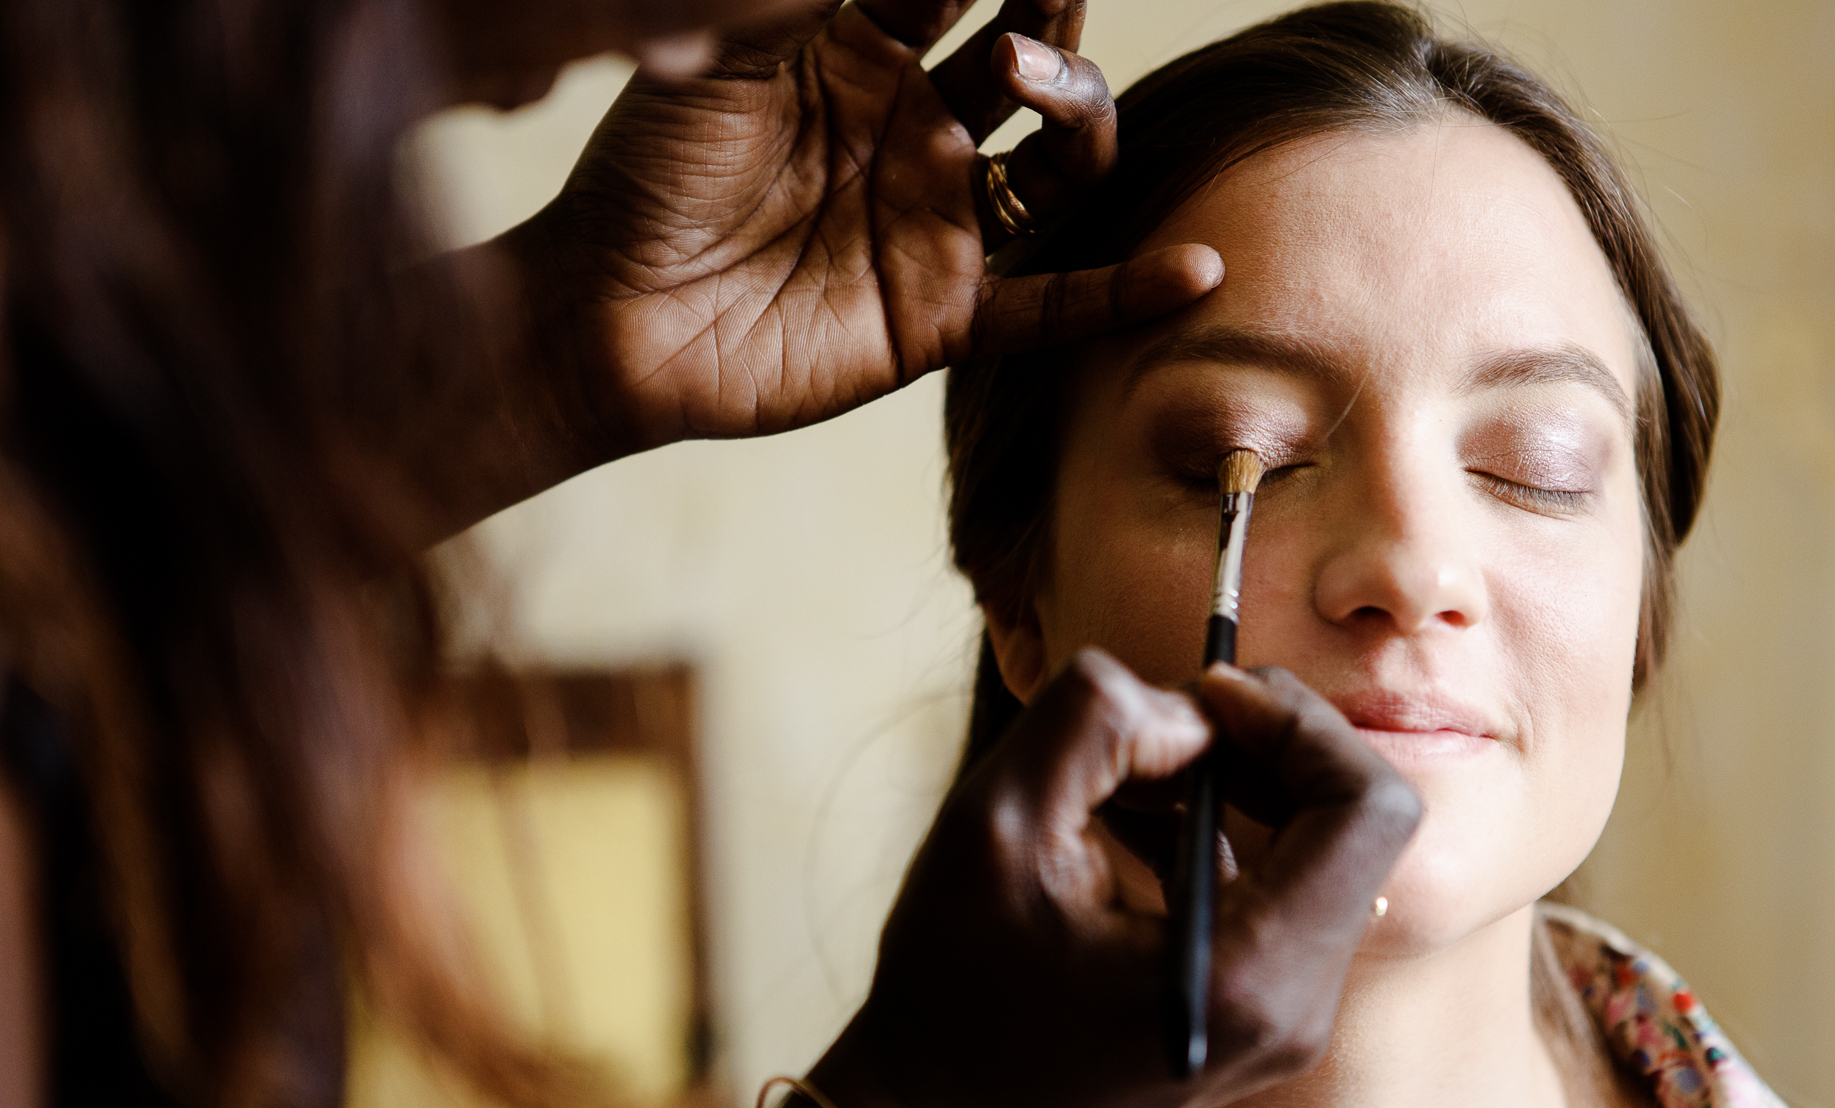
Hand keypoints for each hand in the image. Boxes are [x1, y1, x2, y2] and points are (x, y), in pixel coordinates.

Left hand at [506, 0, 1222, 451]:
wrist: (606, 316)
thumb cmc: (643, 174)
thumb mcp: (717, 56)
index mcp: (858, 50)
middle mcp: (916, 128)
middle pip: (1027, 53)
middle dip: (1043, 4)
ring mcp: (936, 222)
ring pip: (1059, 162)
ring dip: (1072, 106)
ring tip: (1021, 75)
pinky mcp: (940, 315)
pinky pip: (1054, 305)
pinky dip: (1127, 293)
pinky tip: (1196, 270)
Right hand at [812, 650, 1421, 1107]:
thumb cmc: (950, 989)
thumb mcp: (995, 821)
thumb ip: (1095, 723)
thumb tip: (1190, 710)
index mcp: (1249, 975)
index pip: (1368, 808)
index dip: (1299, 724)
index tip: (1204, 697)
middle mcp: (1294, 1008)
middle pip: (1354, 822)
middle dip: (1267, 743)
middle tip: (1163, 720)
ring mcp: (1284, 1020)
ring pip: (1318, 848)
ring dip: (1236, 781)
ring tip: (1125, 778)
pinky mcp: (1258, 1015)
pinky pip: (1279, 888)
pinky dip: (1219, 830)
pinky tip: (1130, 822)